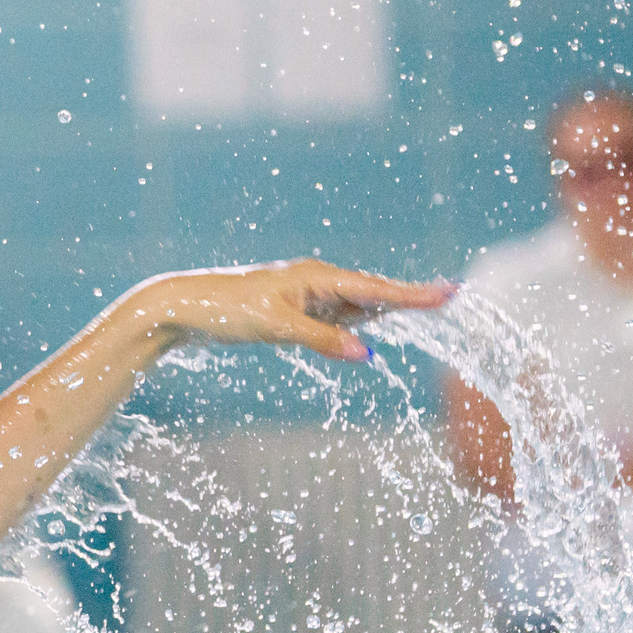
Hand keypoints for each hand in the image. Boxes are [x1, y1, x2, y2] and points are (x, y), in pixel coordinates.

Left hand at [122, 259, 454, 362]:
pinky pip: (333, 317)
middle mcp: (315, 281)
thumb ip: (322, 340)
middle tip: (450, 296)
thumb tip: (366, 355)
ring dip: (383, 309)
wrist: (182, 306)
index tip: (449, 292)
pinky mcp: (291, 311)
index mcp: (316, 277)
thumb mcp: (276, 327)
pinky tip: (367, 326)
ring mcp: (304, 296)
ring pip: (353, 305)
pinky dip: (353, 324)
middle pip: (372, 292)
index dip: (413, 294)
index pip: (375, 287)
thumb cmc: (226, 311)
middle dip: (408, 297)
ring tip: (426, 304)